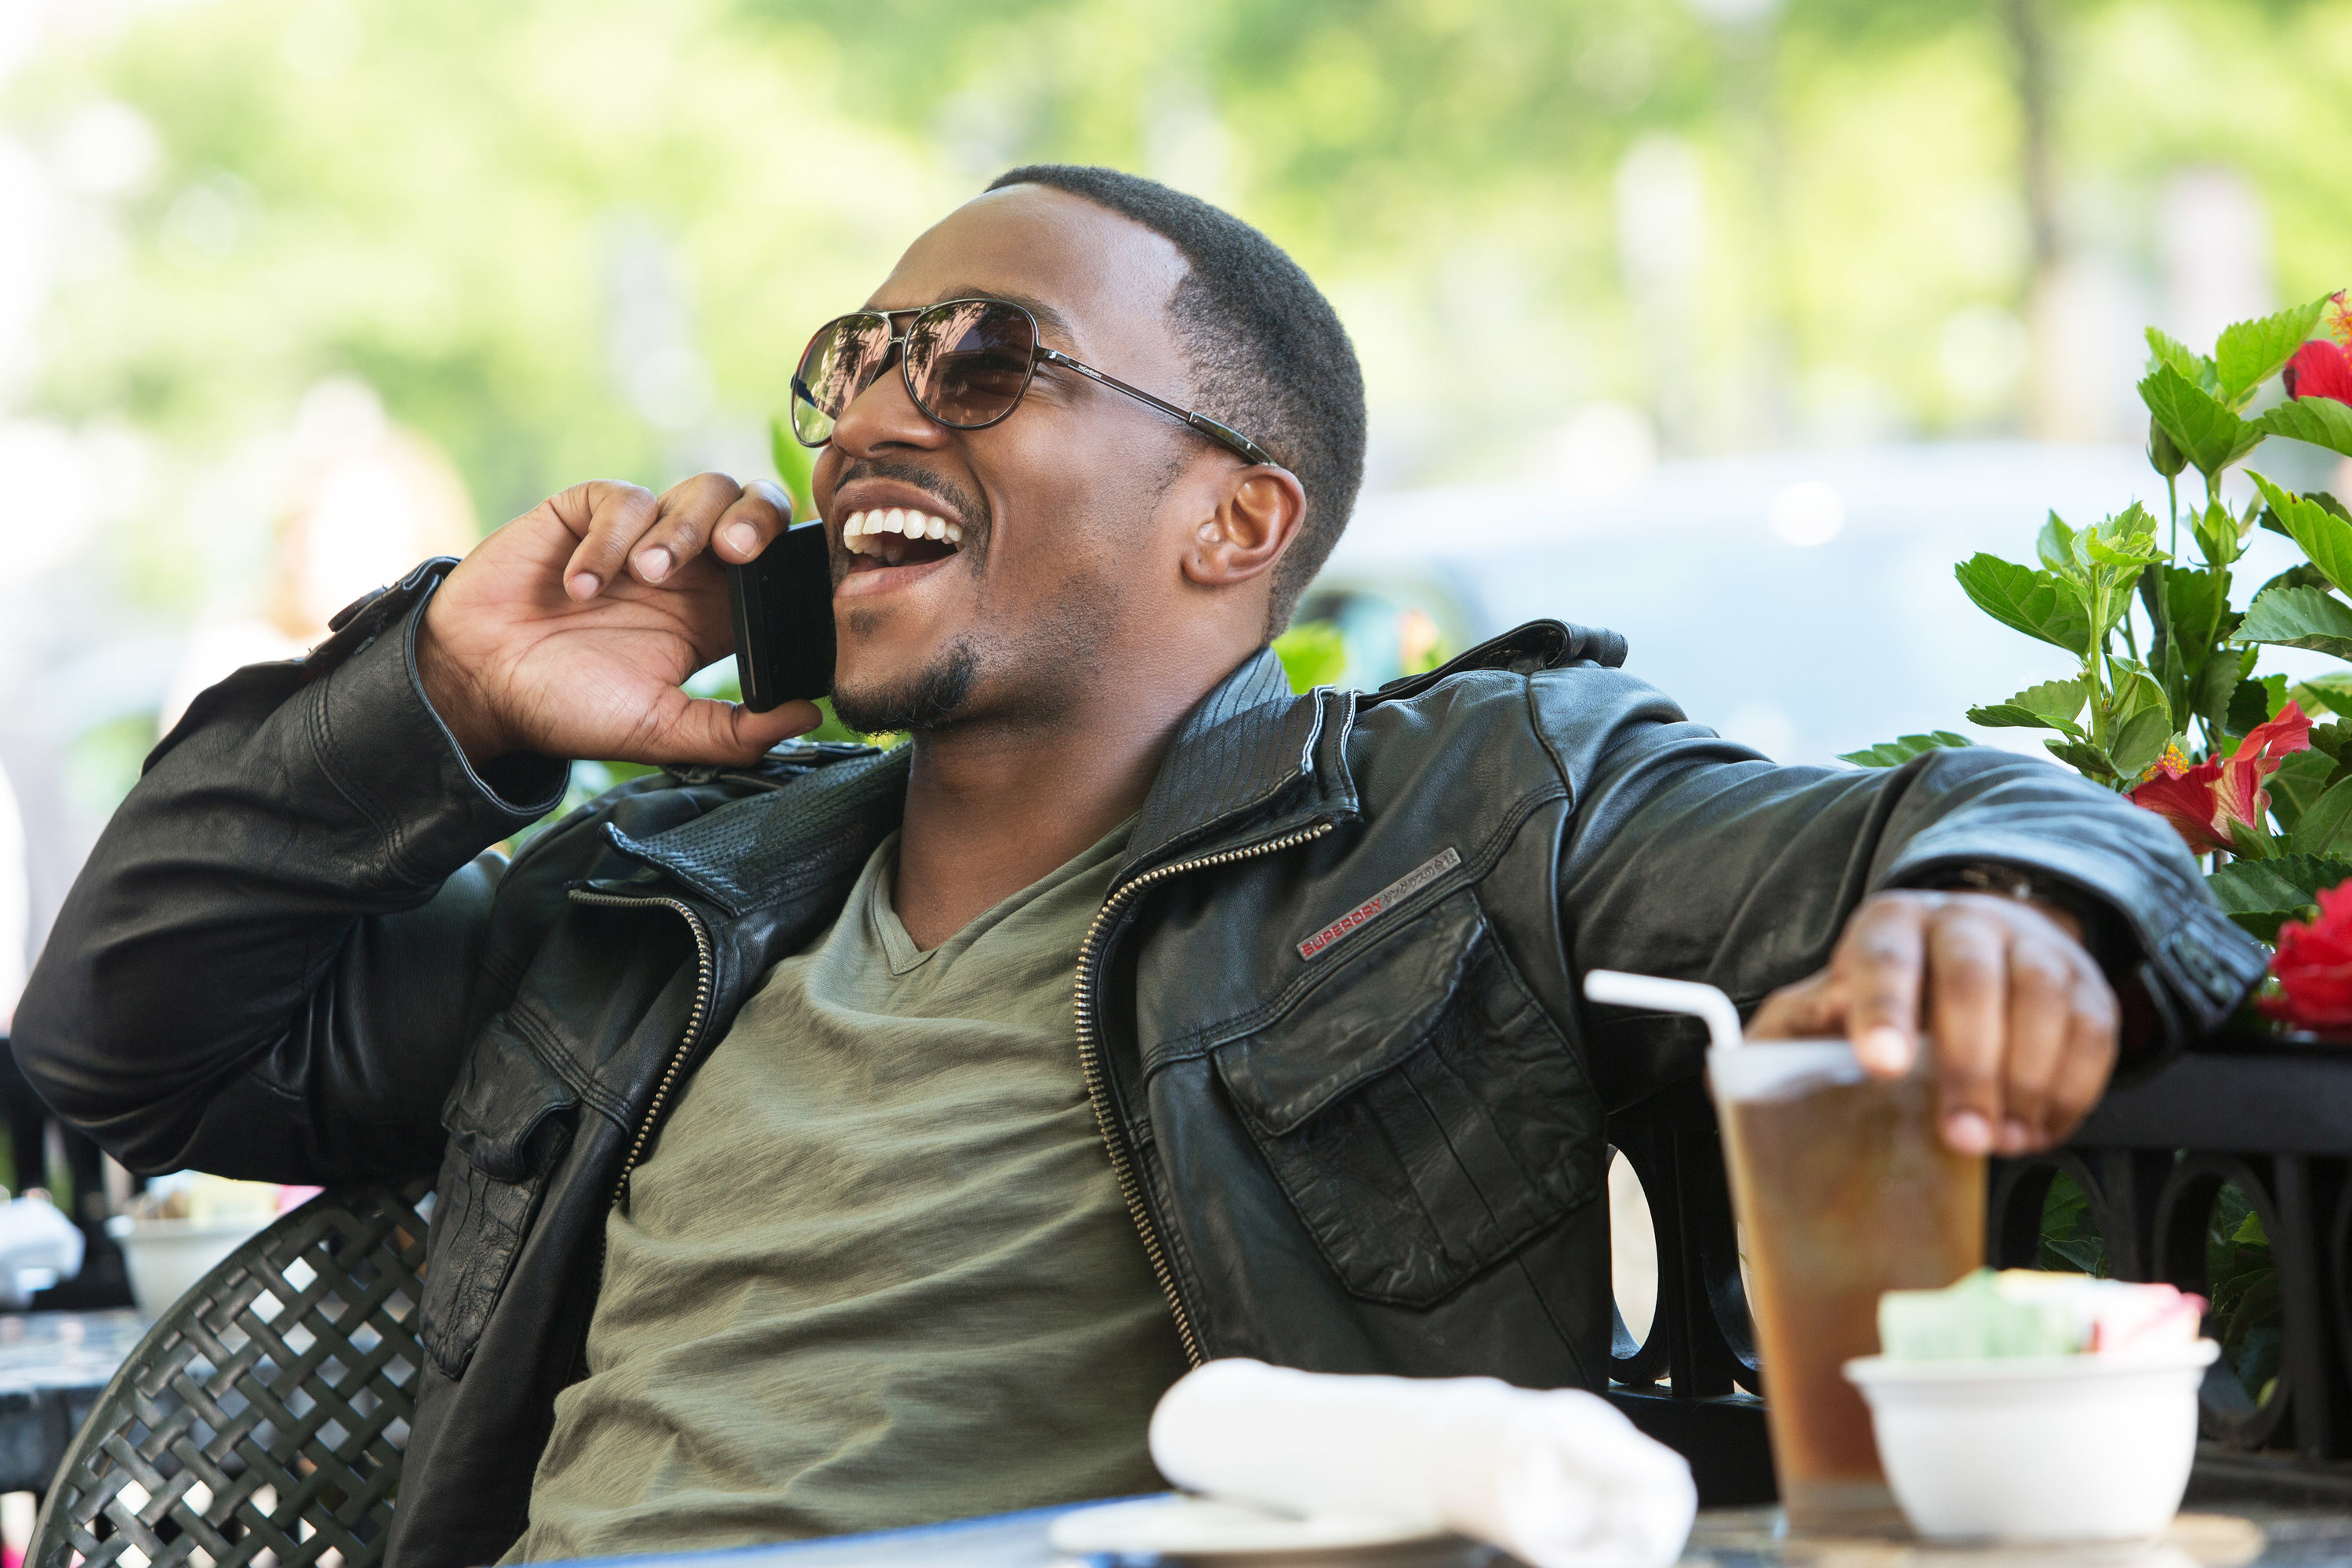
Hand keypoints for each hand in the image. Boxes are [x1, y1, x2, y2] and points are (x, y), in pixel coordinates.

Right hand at [417, 473, 821, 767]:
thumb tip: (809, 717)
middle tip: (735, 554)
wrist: (477, 686)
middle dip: (757, 517)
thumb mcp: (660, 730)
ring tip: (646, 576)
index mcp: (716, 614)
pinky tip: (580, 585)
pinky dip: (609, 538)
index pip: (781, 566)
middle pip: (755, 506)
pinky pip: (623, 498)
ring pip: (700, 490)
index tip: (794, 584)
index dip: (796, 560)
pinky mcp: (587, 512)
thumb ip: (733, 731)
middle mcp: (689, 569)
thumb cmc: (567, 706)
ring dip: (682, 528)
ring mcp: (640, 536)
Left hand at [1745, 891, 2118, 1155]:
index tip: (1880, 1066)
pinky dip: (2071, 1090)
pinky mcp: (2087, 983)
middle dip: (1968, 1066)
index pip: (1884, 959)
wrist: (1975, 944)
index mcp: (1889, 926)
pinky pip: (2096, 1034)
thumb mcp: (1830, 1003)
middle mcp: (1965, 921)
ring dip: (2025, 1083)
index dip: (1884, 1010)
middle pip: (1972, 979)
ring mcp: (2033, 947)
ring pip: (2044, 1001)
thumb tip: (1724, 1083)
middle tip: (1959, 1137)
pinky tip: (2038, 1130)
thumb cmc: (1887, 991)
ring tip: (1999, 1142)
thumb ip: (1787, 1037)